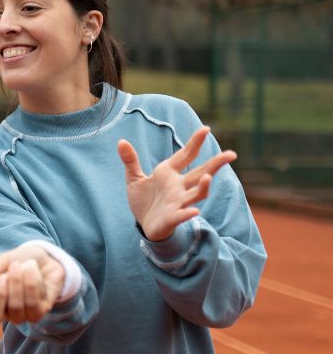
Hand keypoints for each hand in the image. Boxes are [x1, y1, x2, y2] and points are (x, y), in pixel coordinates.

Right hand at [0, 244, 65, 332]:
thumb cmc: (18, 261)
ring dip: (18, 281)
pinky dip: (32, 281)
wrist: (44, 257)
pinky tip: (32, 270)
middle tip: (3, 275)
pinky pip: (33, 302)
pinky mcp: (39, 312)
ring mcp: (21, 315)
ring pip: (16, 306)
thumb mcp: (0, 262)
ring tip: (20, 265)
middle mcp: (2, 313)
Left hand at [118, 126, 235, 241]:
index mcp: (169, 173)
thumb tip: (121, 142)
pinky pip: (182, 215)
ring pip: (196, 194)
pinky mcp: (172, 217)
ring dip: (203, 187)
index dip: (195, 143)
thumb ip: (130, 160)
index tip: (206, 129)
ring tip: (208, 178)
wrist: (143, 224)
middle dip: (215, 164)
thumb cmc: (144, 199)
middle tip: (231, 154)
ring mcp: (177, 202)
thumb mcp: (134, 178)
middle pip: (201, 173)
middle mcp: (178, 186)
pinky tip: (194, 212)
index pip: (185, 155)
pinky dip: (187, 213)